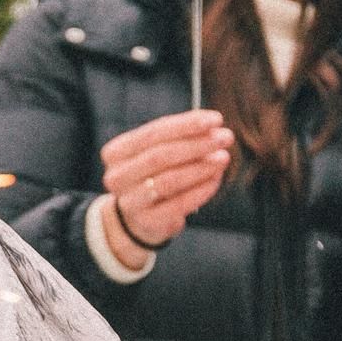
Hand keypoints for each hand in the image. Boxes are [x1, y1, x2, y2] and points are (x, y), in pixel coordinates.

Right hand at [96, 109, 231, 265]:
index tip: (216, 119)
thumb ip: (181, 141)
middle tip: (225, 138)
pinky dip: (201, 190)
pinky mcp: (147, 221)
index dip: (186, 125)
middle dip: (197, 144)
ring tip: (223, 158)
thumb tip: (214, 132)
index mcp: (116, 152)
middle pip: (160, 155)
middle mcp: (117, 176)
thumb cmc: (153, 177)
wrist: (138, 219)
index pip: (153, 133)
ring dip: (201, 167)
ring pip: (169, 180)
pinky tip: (216, 180)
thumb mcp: (160, 154)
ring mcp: (129, 202)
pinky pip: (178, 204)